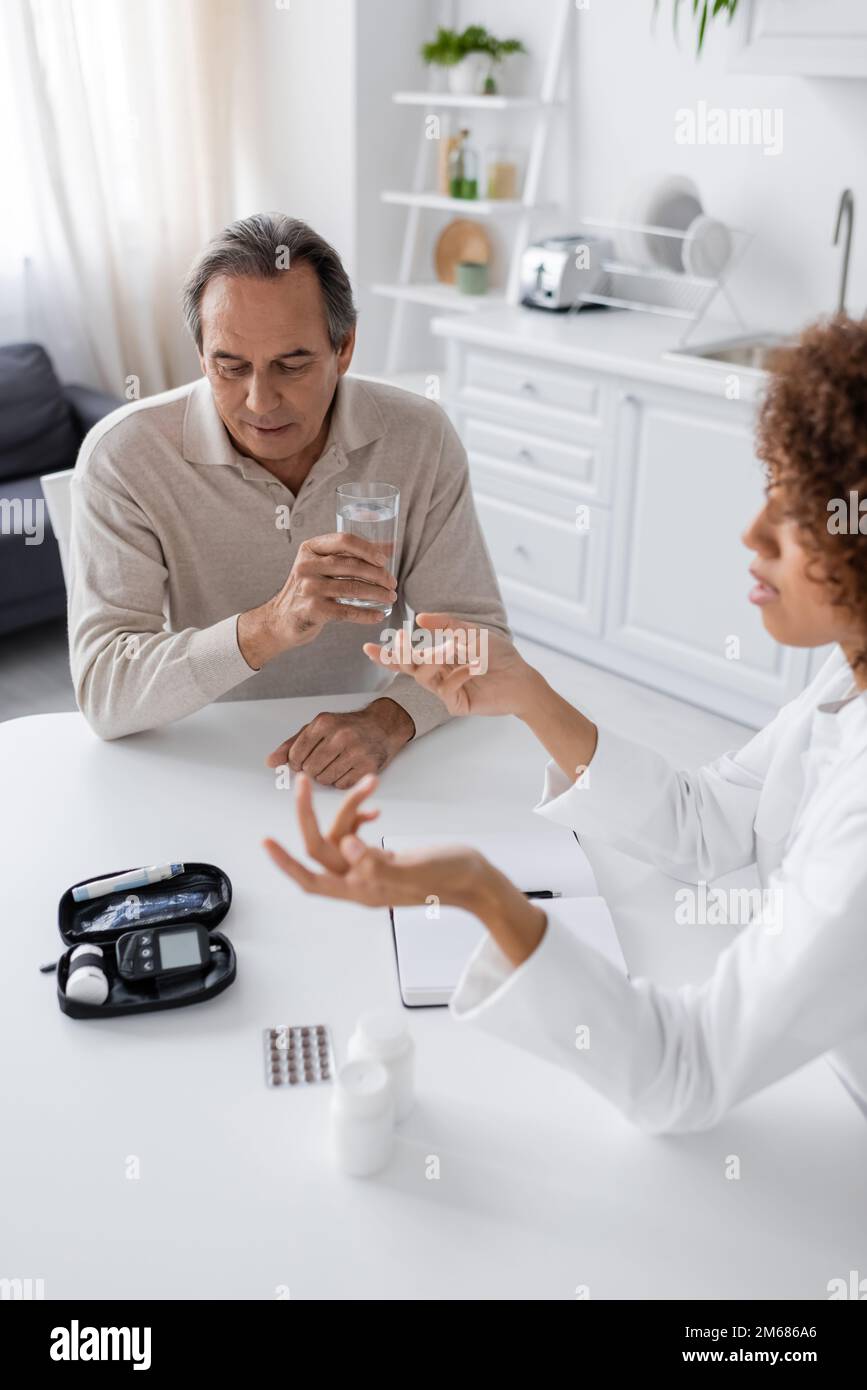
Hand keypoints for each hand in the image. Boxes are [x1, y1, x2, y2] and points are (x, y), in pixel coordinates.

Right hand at [238, 532, 397, 668]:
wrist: (280, 620)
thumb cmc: (307, 590)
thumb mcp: (320, 566)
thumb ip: (349, 555)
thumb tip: (389, 546)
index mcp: (310, 549)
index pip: (344, 540)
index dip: (368, 548)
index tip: (384, 560)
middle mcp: (307, 566)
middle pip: (352, 565)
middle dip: (378, 575)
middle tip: (392, 583)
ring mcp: (308, 588)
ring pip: (352, 588)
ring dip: (377, 594)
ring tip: (390, 598)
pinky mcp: (313, 610)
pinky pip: (347, 611)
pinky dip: (366, 614)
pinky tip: (378, 616)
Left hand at [263, 774, 547, 965]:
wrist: (477, 880)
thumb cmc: (451, 875)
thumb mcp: (415, 867)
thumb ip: (378, 862)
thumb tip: (346, 847)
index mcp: (363, 889)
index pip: (312, 877)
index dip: (286, 862)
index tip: (265, 842)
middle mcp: (361, 883)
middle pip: (321, 849)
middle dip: (310, 815)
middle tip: (302, 782)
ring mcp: (371, 871)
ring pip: (342, 836)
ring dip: (349, 807)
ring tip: (370, 782)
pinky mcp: (383, 860)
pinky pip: (358, 836)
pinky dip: (360, 817)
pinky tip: (374, 806)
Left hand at [265, 698, 414, 788]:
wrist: (382, 726)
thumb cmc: (347, 727)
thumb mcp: (317, 728)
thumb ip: (292, 744)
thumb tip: (271, 761)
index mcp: (324, 724)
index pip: (296, 754)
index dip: (296, 761)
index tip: (303, 759)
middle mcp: (340, 736)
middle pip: (309, 769)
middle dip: (312, 769)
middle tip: (322, 760)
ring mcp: (356, 752)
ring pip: (324, 779)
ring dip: (325, 776)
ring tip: (334, 763)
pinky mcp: (368, 767)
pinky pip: (341, 785)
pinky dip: (340, 781)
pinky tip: (346, 768)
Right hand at [363, 611, 538, 717]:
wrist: (520, 678)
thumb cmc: (498, 655)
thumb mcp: (473, 632)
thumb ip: (447, 625)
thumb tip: (419, 617)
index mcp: (439, 659)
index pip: (408, 657)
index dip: (388, 653)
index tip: (367, 647)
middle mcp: (438, 676)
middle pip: (408, 669)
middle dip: (396, 658)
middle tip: (390, 644)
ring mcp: (446, 691)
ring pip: (424, 677)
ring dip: (435, 660)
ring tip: (455, 650)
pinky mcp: (456, 705)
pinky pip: (446, 689)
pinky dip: (456, 675)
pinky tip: (472, 668)